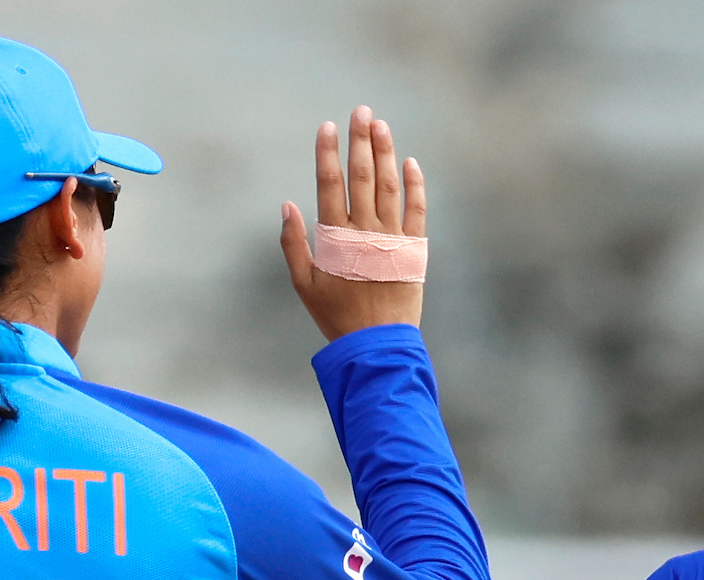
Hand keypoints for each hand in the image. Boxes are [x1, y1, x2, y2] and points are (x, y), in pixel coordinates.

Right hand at [279, 106, 424, 340]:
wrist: (376, 343)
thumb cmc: (336, 316)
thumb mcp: (304, 284)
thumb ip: (293, 244)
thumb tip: (286, 206)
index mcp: (335, 238)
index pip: (330, 185)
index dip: (328, 153)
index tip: (327, 127)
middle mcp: (364, 232)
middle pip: (361, 176)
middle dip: (360, 141)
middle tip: (360, 112)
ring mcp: (391, 238)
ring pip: (388, 186)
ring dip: (385, 153)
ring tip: (380, 126)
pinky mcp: (413, 249)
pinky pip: (417, 210)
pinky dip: (414, 185)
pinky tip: (409, 163)